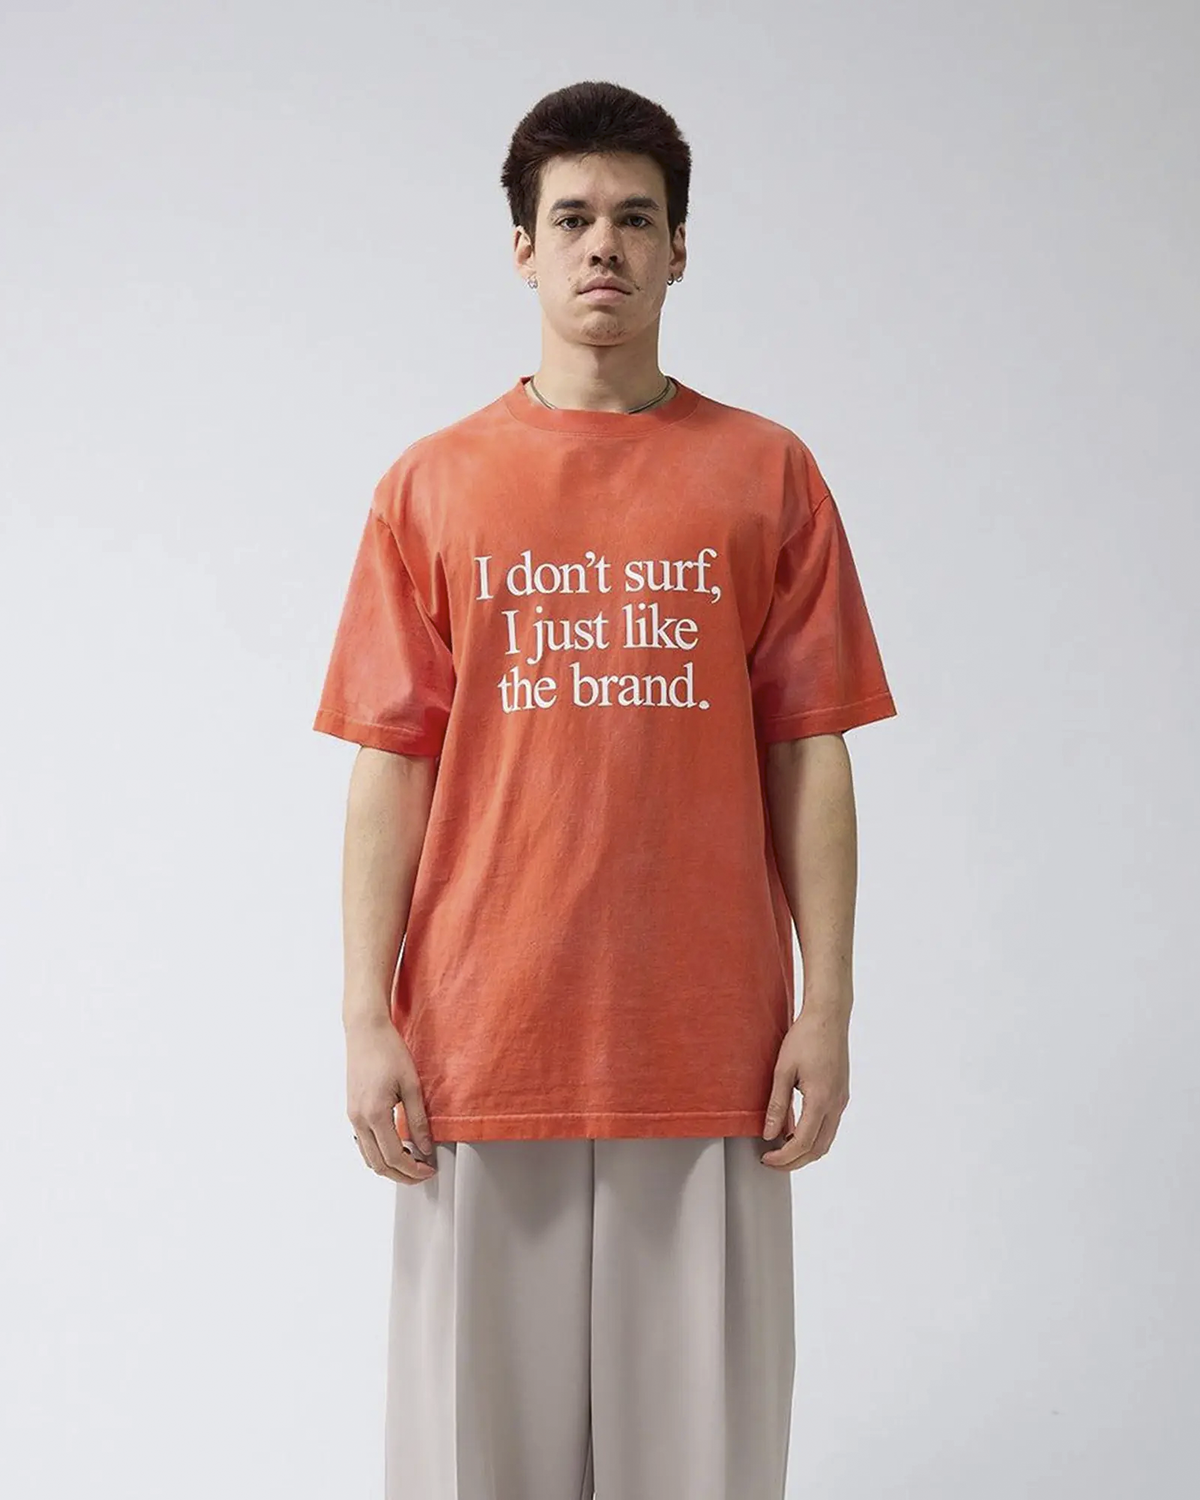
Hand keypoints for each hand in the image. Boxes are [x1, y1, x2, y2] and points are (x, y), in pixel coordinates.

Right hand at [346, 1016, 438, 1184]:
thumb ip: (418, 1120)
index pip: (394, 1157)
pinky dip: (378, 1154)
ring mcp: (352, 1116)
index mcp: (375, 1115)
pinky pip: (363, 1143)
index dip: (413, 1170)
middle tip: (422, 1174)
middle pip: (379, 1164)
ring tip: (412, 1163)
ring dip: (389, 1167)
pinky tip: (395, 1148)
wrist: (365, 1032)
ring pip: (368, 1157)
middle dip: (402, 1175)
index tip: (429, 1170)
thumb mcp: (412, 1085)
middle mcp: (359, 1120)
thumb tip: (426, 1147)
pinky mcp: (352, 1111)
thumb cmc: (388, 1051)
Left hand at [759, 1007, 850, 1171]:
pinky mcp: (841, 1094)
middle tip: (772, 1161)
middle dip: (794, 1161)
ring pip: (826, 1140)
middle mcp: (836, 1104)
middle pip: (818, 1149)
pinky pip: (829, 1126)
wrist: (829, 1017)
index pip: (803, 1143)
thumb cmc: (805, 1037)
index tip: (765, 1159)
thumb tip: (768, 1134)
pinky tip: (794, 1129)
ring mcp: (841, 1100)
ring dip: (805, 1150)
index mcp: (821, 1100)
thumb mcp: (783, 1070)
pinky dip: (813, 1136)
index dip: (783, 1157)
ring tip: (780, 1148)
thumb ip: (777, 1104)